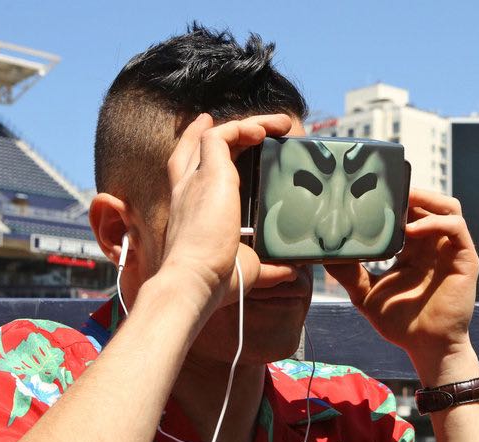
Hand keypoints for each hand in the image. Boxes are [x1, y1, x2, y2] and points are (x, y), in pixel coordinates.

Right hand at [159, 113, 292, 313]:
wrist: (195, 280)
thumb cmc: (216, 280)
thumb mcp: (250, 269)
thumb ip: (271, 268)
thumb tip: (292, 272)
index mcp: (189, 210)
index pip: (186, 170)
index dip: (194, 147)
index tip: (206, 129)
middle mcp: (187, 190)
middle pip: (195, 147)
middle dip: (221, 130)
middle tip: (250, 126)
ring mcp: (195, 179)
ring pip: (214, 135)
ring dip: (247, 125)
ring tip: (278, 124)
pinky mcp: (210, 172)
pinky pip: (223, 134)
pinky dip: (243, 127)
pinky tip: (265, 131)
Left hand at [326, 190, 478, 378]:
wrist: (425, 347)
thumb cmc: (399, 322)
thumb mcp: (365, 293)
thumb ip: (348, 273)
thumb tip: (323, 254)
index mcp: (414, 249)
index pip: (409, 212)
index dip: (395, 200)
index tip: (371, 193)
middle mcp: (434, 245)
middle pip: (428, 203)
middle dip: (409, 193)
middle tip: (384, 190)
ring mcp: (451, 250)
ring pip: (447, 207)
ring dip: (426, 199)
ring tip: (402, 201)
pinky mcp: (465, 258)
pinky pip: (455, 227)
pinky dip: (435, 222)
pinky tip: (413, 230)